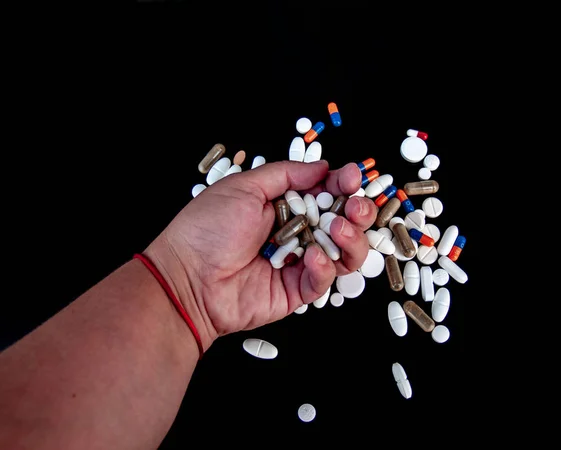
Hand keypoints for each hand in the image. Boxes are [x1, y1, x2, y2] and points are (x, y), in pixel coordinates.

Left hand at [145, 160, 377, 352]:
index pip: (325, 193)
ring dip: (351, 239)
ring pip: (344, 253)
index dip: (343, 185)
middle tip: (355, 206)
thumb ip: (287, 174)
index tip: (353, 177)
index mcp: (282, 206)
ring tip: (338, 228)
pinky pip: (323, 281)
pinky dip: (325, 267)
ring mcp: (297, 262)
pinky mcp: (295, 291)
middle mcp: (294, 233)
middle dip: (357, 211)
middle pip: (343, 222)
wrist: (186, 277)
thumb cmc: (207, 229)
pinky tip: (313, 257)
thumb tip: (322, 167)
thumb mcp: (245, 187)